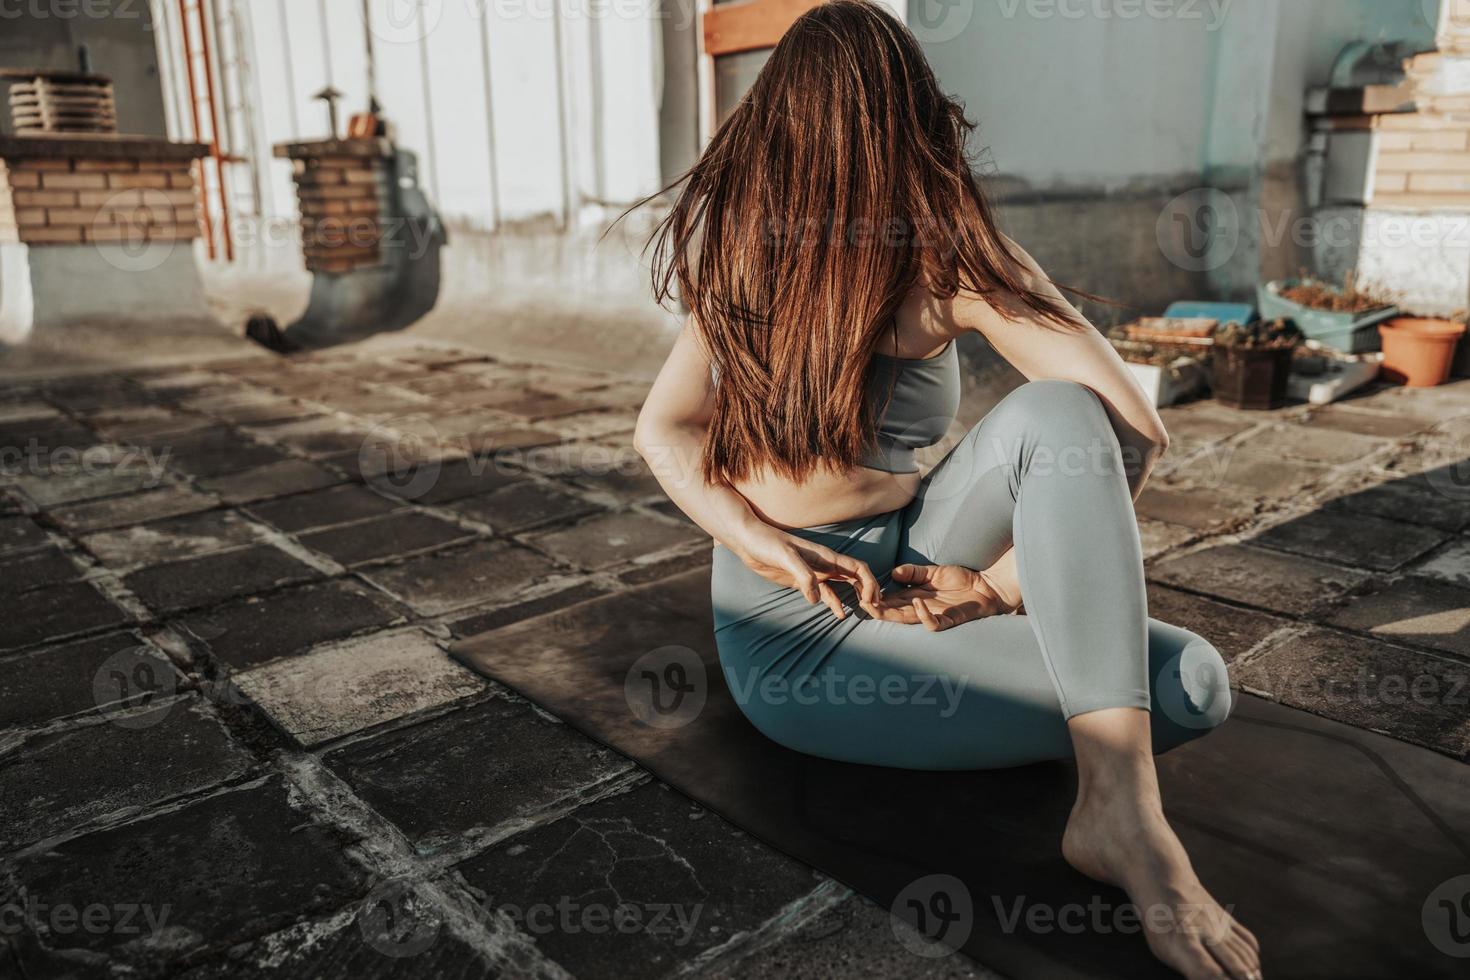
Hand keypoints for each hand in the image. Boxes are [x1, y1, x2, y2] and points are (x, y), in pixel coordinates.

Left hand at [732, 523, 880, 619]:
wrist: (749, 542)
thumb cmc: (768, 543)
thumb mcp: (785, 556)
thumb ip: (802, 574)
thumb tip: (815, 598)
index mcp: (825, 556)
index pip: (857, 568)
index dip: (868, 583)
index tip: (870, 600)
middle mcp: (824, 564)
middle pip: (855, 577)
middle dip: (868, 591)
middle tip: (874, 610)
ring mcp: (814, 573)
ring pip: (842, 586)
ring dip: (854, 597)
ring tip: (863, 613)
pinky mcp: (802, 581)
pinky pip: (824, 594)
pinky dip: (834, 603)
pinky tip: (839, 614)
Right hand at [869, 563, 1011, 630]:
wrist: (988, 585)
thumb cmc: (963, 579)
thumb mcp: (934, 571)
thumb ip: (914, 572)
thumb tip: (893, 572)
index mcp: (914, 597)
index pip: (889, 600)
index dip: (874, 597)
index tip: (860, 589)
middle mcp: (920, 608)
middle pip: (892, 613)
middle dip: (875, 609)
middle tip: (861, 602)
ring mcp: (934, 615)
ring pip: (907, 620)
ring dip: (891, 615)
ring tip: (877, 606)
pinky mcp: (949, 619)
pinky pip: (933, 623)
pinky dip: (924, 616)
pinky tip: (918, 603)